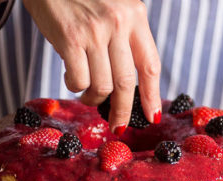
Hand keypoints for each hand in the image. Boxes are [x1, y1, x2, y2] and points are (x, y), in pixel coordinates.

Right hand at [24, 0, 161, 132]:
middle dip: (123, 112)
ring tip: (87, 95)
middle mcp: (119, 23)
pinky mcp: (70, 39)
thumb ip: (124, 34)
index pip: (150, 65)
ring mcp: (95, 32)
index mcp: (136, 15)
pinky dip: (75, 86)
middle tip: (117, 126)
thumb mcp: (114, 5)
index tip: (152, 115)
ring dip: (94, 99)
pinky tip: (70, 76)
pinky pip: (78, 80)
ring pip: (102, 86)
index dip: (152, 95)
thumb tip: (127, 81)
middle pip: (127, 83)